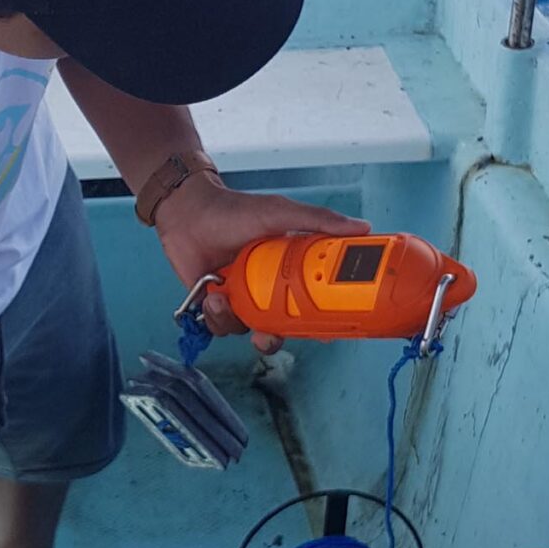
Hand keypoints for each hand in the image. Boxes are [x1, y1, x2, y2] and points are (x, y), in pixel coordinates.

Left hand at [155, 174, 367, 353]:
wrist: (187, 212)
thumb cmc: (233, 210)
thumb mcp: (279, 213)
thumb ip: (318, 221)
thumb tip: (362, 228)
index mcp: (288, 271)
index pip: (311, 302)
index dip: (318, 321)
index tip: (323, 332)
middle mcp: (266, 288)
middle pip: (280, 327)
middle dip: (274, 338)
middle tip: (268, 336)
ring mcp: (240, 297)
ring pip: (247, 330)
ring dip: (236, 321)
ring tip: (224, 299)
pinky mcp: (214, 303)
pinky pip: (220, 326)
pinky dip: (215, 316)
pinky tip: (210, 295)